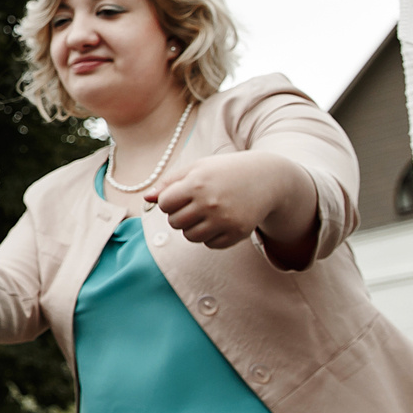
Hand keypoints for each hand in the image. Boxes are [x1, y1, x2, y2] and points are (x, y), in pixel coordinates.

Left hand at [149, 151, 283, 250]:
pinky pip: (210, 244)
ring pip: (190, 236)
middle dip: (180, 214)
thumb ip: (169, 183)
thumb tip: (147, 199)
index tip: (181, 194)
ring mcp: (225, 221)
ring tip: (206, 213)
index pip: (165, 204)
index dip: (170, 201)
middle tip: (196, 203)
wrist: (266, 179)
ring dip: (193, 227)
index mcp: (197, 184)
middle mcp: (210, 203)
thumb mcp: (197, 168)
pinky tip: (221, 220)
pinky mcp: (237, 233)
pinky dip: (210, 236)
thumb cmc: (225, 171)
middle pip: (175, 222)